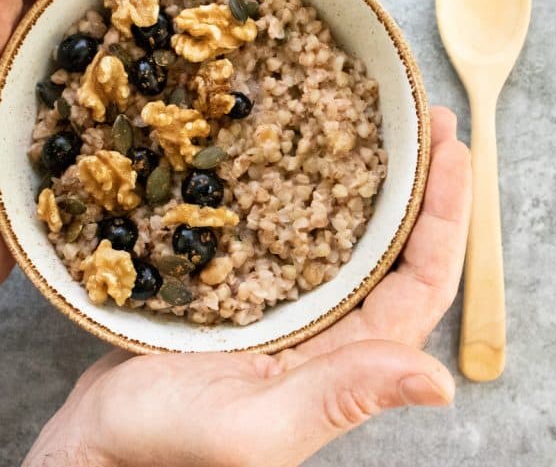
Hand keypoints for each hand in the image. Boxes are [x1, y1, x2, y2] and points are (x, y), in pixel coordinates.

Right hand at [23, 107, 471, 466]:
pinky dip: (311, 198)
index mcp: (345, 362)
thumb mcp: (254, 426)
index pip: (421, 283)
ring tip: (382, 129)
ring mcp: (291, 312)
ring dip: (373, 186)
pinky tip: (302, 163)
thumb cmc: (167, 440)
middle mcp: (329, 332)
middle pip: (396, 252)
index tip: (452, 150)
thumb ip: (338, 397)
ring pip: (351, 241)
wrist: (103, 435)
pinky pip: (297, 239)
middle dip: (420, 186)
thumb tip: (440, 383)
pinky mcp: (250, 296)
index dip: (446, 217)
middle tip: (427, 120)